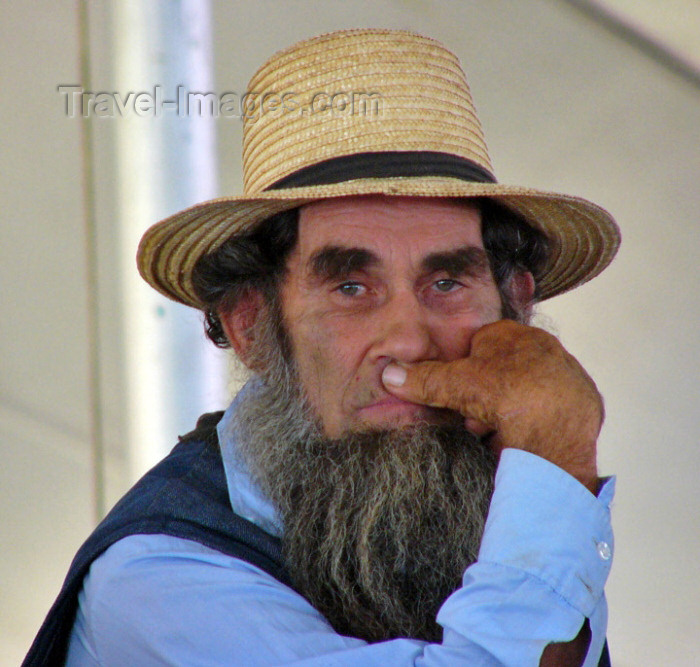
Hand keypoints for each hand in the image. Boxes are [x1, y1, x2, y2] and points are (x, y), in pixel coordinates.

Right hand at [382, 320, 602, 493]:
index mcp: (514, 334)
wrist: (560, 427)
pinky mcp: (581, 404)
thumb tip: (390, 375)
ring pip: (524, 391)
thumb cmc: (509, 394)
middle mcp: (544, 348)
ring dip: (506, 410)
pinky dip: (532, 424)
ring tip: (492, 432)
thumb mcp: (456, 385)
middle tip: (472, 416)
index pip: (480, 343)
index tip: (457, 393)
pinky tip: (520, 440)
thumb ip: (424, 379)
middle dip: (485, 392)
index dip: (464, 370)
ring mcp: (566, 376)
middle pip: (501, 369)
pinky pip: (547, 410)